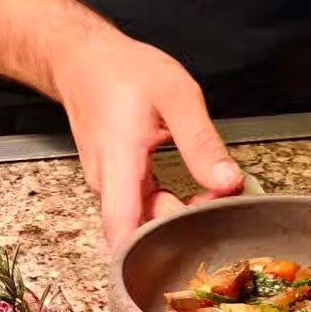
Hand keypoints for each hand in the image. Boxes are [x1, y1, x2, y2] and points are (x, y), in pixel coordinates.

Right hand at [52, 30, 244, 248]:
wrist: (83, 61)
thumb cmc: (123, 72)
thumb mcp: (176, 95)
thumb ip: (201, 142)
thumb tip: (227, 182)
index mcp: (119, 163)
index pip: (123, 228)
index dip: (153, 250)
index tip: (192, 243)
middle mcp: (107, 182)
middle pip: (140, 229)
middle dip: (182, 228)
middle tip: (219, 202)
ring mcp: (107, 184)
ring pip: (141, 219)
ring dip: (177, 216)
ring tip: (211, 195)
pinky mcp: (113, 182)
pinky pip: (139, 207)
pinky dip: (167, 206)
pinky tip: (192, 193)